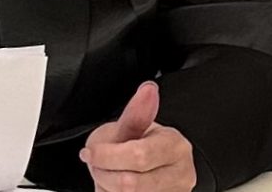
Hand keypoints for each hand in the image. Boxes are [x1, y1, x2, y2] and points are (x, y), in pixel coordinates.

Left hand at [81, 81, 196, 191]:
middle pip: (131, 183)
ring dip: (108, 188)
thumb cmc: (139, 144)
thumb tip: (148, 89)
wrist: (148, 167)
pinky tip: (115, 187)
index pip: (138, 156)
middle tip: (98, 165)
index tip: (90, 152)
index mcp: (175, 147)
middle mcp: (181, 175)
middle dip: (104, 174)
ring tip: (108, 175)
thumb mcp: (131, 126)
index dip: (107, 156)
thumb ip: (135, 113)